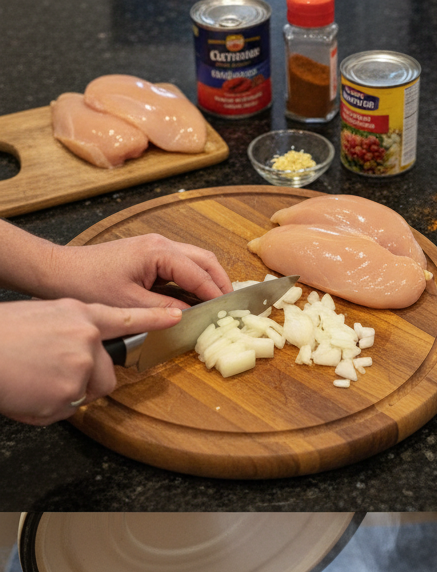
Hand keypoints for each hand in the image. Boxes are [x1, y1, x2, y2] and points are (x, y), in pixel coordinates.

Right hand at [0, 298, 184, 424]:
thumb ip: (66, 332)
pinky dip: (45, 408)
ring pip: (87, 393)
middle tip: (47, 375)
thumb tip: (77, 353)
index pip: (124, 318)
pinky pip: (65, 410)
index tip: (177, 317)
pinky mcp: (71, 390)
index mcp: (76, 314)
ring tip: (32, 381)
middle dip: (84, 381)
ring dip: (64, 394)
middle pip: (106, 374)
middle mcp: (85, 337)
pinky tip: (26, 392)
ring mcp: (81, 365)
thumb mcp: (37, 318)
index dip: (154, 319)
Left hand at [38, 233, 232, 308]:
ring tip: (217, 304)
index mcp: (158, 252)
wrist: (60, 271)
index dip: (217, 295)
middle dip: (221, 283)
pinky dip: (194, 281)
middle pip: (206, 261)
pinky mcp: (150, 255)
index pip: (200, 274)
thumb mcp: (131, 304)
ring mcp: (156, 247)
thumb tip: (193, 317)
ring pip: (196, 261)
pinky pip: (182, 266)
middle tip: (231, 307)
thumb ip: (166, 310)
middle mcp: (161, 244)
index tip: (229, 313)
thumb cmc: (88, 283)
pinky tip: (196, 299)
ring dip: (209, 281)